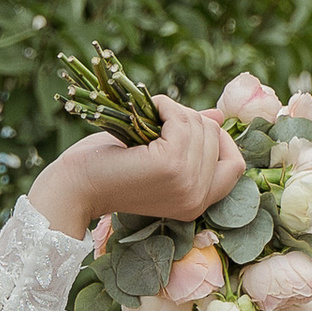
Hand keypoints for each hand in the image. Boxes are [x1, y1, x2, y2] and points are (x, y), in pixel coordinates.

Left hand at [29, 95, 243, 243]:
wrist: (76, 184)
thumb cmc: (112, 168)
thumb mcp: (159, 152)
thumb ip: (191, 139)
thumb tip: (219, 117)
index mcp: (198, 203)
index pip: (235, 167)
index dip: (219, 141)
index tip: (191, 128)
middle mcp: (198, 199)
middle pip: (217, 140)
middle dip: (191, 120)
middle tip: (158, 121)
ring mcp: (186, 184)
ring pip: (201, 128)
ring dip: (176, 111)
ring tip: (149, 116)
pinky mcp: (170, 165)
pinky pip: (183, 120)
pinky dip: (167, 107)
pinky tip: (148, 110)